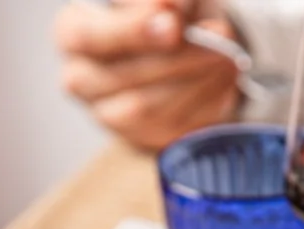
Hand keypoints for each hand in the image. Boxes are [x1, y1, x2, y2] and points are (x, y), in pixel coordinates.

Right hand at [55, 0, 240, 151]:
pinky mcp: (144, 141)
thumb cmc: (166, 10)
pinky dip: (207, 104)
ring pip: (148, 110)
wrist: (186, 46)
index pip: (88, 37)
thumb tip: (169, 6)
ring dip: (196, 82)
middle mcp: (83, 80)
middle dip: (176, 60)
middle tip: (220, 35)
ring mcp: (112, 117)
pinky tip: (227, 79)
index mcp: (74, 33)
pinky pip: (173, 130)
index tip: (173, 23)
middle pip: (122, 79)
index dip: (131, 32)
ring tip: (230, 55)